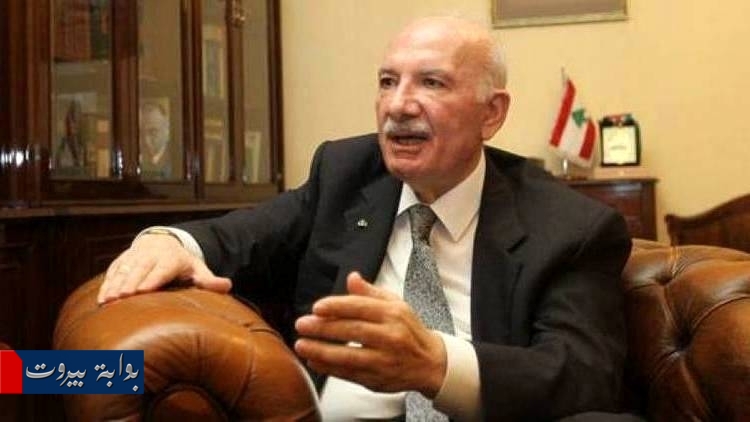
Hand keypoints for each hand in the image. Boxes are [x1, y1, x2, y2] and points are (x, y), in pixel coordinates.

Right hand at [97, 233, 231, 304]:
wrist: (163, 242)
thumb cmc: (182, 262)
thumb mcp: (197, 268)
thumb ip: (209, 280)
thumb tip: (227, 285)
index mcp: (172, 258)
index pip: (162, 268)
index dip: (152, 279)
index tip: (143, 291)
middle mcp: (152, 255)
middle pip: (140, 268)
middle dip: (130, 282)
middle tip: (122, 297)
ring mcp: (135, 255)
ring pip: (124, 269)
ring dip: (115, 284)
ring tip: (107, 300)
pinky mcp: (123, 258)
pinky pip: (113, 270)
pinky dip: (107, 282)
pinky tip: (101, 298)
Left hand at [294, 272, 446, 396]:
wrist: (430, 362)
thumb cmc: (408, 330)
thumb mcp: (395, 305)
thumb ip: (370, 292)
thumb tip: (352, 277)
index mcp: (393, 313)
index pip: (361, 307)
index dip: (337, 306)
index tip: (317, 307)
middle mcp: (390, 336)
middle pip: (352, 330)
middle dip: (323, 328)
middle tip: (302, 324)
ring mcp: (384, 359)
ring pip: (349, 355)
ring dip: (322, 351)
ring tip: (302, 345)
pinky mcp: (378, 378)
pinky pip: (349, 374)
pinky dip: (329, 369)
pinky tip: (314, 361)